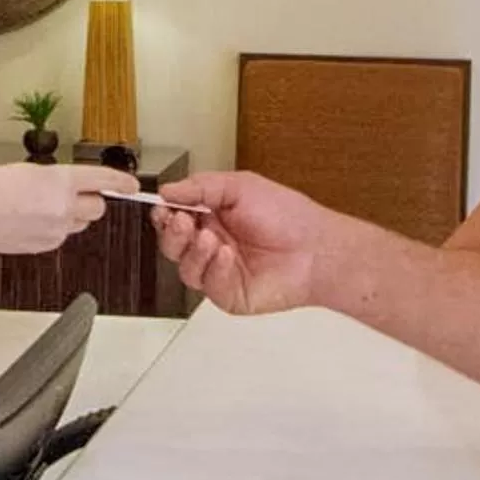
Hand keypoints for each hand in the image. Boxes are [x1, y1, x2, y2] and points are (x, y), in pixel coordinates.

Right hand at [0, 164, 111, 254]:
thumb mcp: (28, 170)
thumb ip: (56, 178)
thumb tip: (69, 185)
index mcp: (59, 181)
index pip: (101, 179)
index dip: (121, 182)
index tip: (132, 185)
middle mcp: (63, 207)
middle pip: (98, 207)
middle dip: (91, 199)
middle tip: (73, 194)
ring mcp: (56, 230)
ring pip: (81, 223)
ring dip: (72, 214)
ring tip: (43, 207)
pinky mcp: (46, 246)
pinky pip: (62, 236)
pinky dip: (55, 228)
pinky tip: (32, 220)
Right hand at [148, 172, 335, 314]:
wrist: (316, 248)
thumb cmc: (288, 216)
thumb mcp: (240, 187)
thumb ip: (201, 186)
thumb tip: (167, 190)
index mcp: (213, 217)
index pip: (174, 218)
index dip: (164, 214)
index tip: (162, 207)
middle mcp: (213, 244)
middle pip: (172, 245)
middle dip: (172, 233)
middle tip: (181, 221)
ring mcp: (220, 271)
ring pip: (185, 268)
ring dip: (192, 251)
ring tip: (210, 238)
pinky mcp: (229, 293)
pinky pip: (207, 285)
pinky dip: (213, 269)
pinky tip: (226, 255)